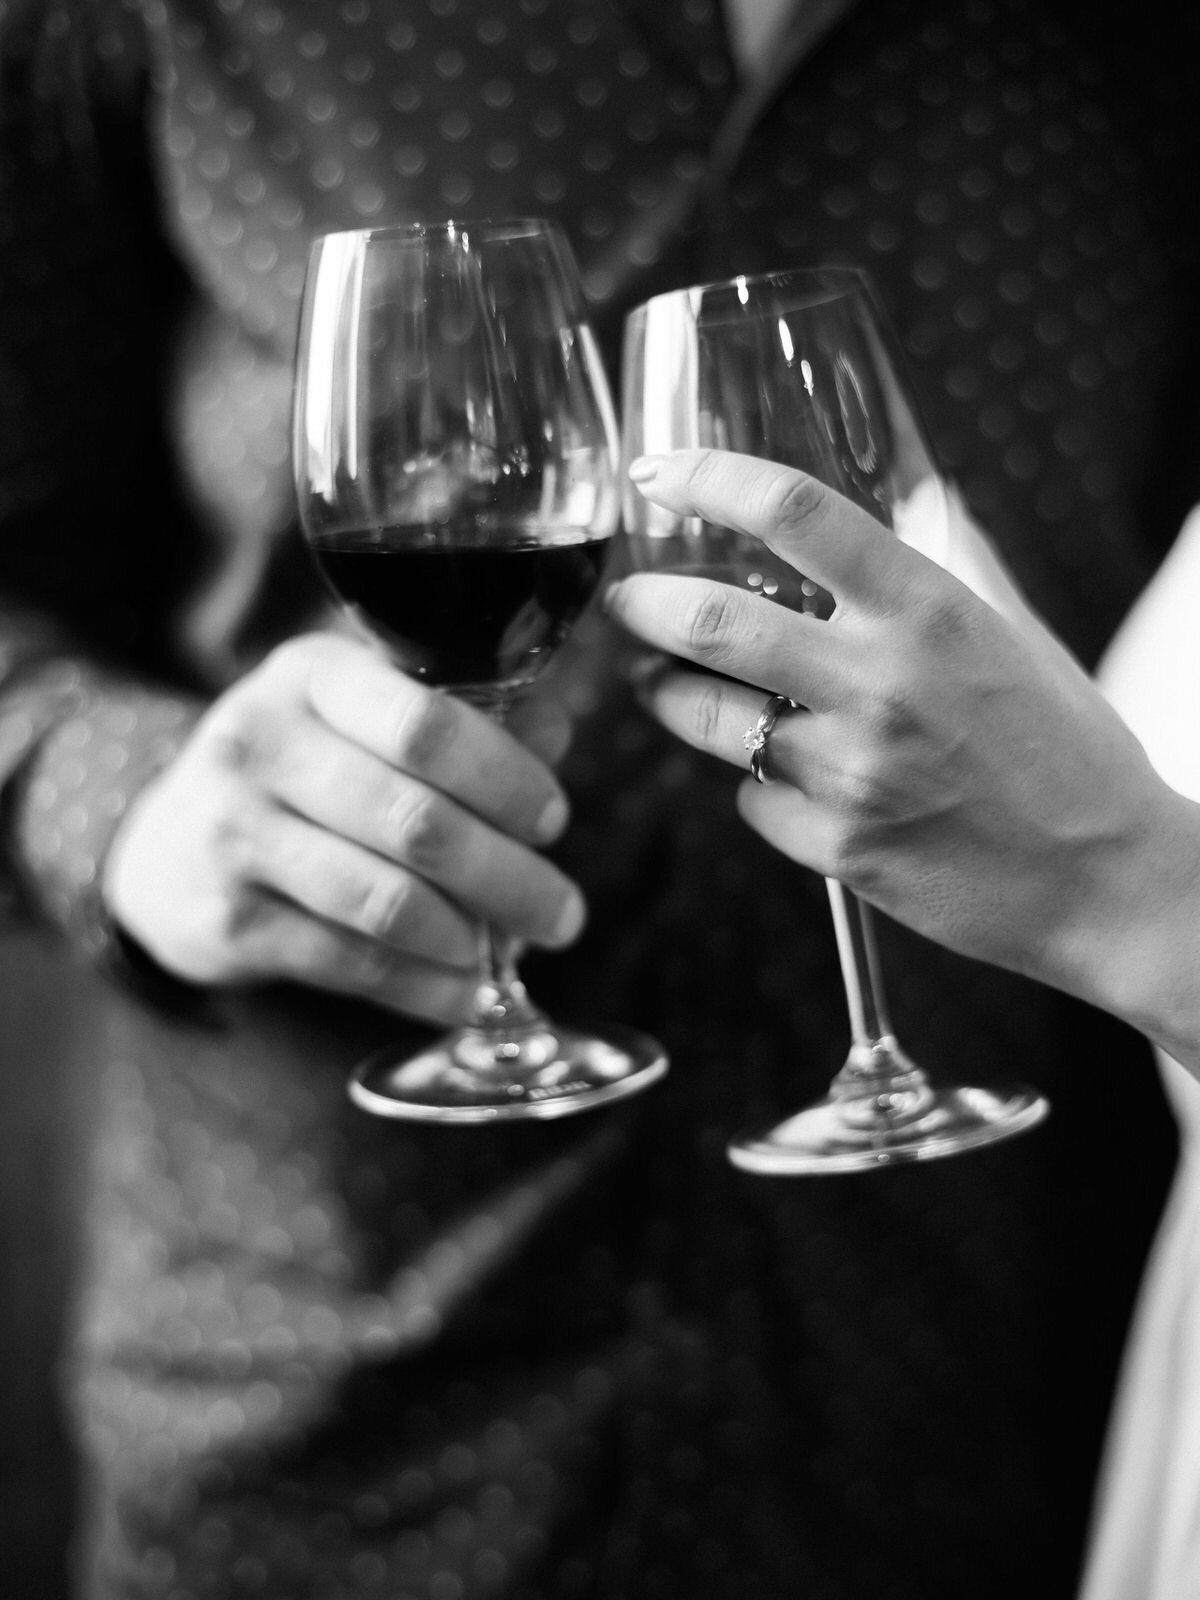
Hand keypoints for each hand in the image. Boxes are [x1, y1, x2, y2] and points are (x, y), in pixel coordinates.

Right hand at [102, 633, 584, 1024]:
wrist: (170, 846)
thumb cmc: (302, 769)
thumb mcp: (363, 715)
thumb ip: (465, 718)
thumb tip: (558, 736)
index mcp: (311, 676)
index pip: (426, 725)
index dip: (506, 779)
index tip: (553, 820)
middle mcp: (260, 745)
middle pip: (417, 823)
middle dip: (510, 878)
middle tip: (564, 914)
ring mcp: (236, 836)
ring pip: (387, 902)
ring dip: (471, 939)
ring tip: (515, 952)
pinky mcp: (229, 922)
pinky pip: (352, 964)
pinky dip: (424, 987)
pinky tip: (464, 993)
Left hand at [606, 449, 1199, 1053]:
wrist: (1108, 882)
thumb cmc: (1069, 752)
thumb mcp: (1014, 636)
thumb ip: (946, 570)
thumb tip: (912, 501)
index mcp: (930, 611)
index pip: (795, 512)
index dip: (710, 480)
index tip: (660, 475)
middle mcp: (881, 684)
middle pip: (712, 621)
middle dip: (645, 604)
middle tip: (629, 599)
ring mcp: (851, 772)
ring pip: (707, 717)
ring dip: (669, 693)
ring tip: (665, 684)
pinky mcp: (835, 848)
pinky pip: (749, 800)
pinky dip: (751, 782)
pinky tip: (779, 777)